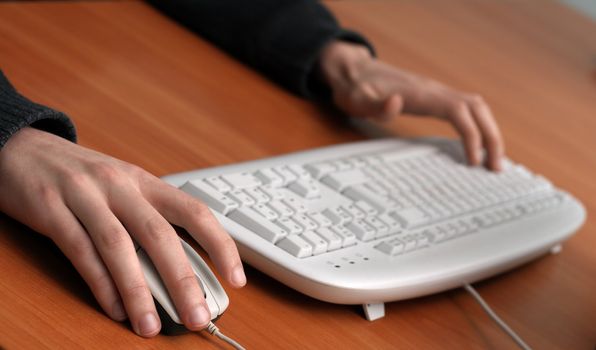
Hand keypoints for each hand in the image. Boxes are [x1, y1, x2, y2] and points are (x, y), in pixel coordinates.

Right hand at [0, 128, 245, 336]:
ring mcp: (84, 195)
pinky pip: (80, 251)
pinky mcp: (50, 209)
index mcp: (144, 181)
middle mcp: (119, 186)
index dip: (220, 245)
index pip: (194, 211)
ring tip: (150, 325)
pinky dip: (100, 283)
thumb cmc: (82, 176)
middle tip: (197, 316)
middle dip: (182, 280)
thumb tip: (181, 268)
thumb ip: (150, 218)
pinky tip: (114, 308)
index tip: (236, 278)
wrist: (22, 148)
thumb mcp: (123, 187)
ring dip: (138, 291)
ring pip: (119, 247)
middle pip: (160, 235)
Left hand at [319, 41, 504, 170]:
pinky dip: (480, 126)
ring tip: (493, 160)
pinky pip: (468, 110)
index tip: (474, 160)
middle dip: (492, 137)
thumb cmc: (356, 89)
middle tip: (496, 167)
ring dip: (490, 132)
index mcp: (421, 94)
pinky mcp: (436, 98)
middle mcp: (435, 90)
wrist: (354, 72)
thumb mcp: (357, 100)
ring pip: (477, 108)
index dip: (471, 135)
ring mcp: (437, 92)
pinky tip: (479, 145)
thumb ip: (375, 105)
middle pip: (478, 108)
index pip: (458, 111)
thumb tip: (396, 102)